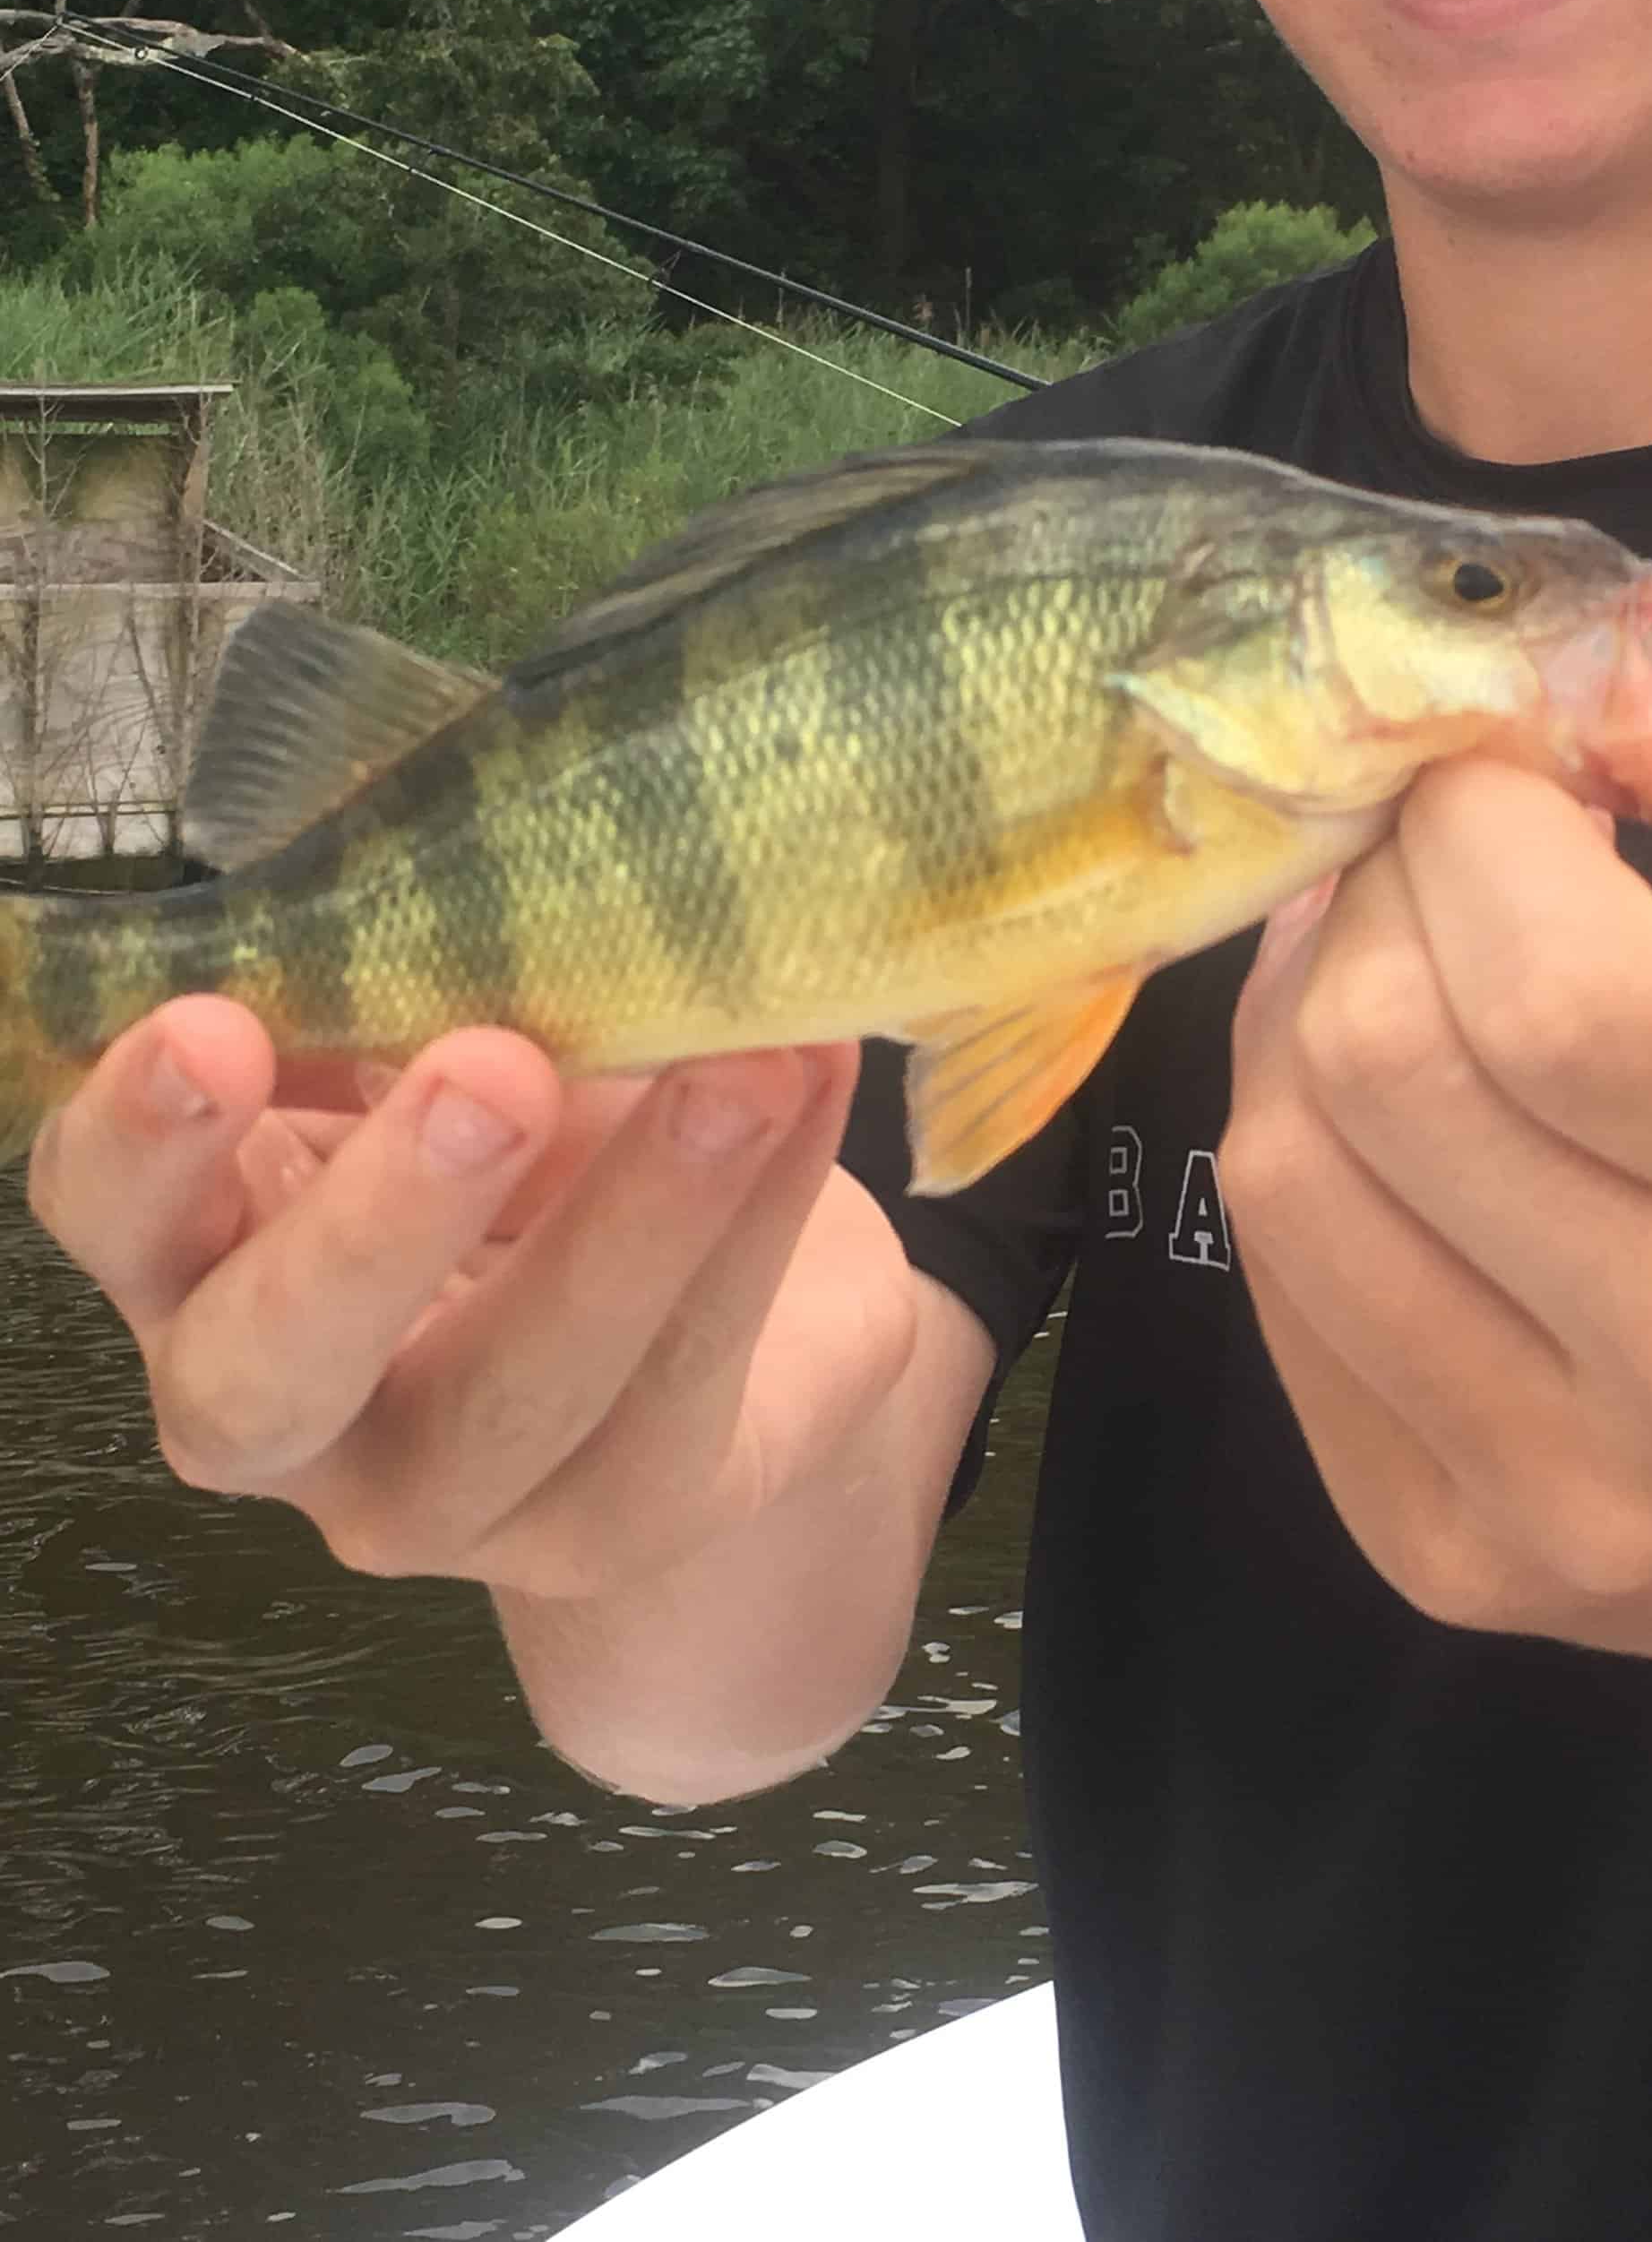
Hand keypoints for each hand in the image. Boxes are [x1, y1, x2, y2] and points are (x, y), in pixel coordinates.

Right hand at [27, 1002, 891, 1599]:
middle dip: (373, 1224)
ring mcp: (443, 1496)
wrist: (692, 1299)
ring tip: (742, 1069)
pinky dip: (767, 1213)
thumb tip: (518, 865)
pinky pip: (689, 1378)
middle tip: (491, 1069)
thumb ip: (435, 995)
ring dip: (637, 1221)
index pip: (105, 1213)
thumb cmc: (517, 1141)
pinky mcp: (611, 1519)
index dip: (141, 1139)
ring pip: (514, 1397)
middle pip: (264, 1369)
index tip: (212, 1024)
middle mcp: (283, 1407)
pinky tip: (813, 1078)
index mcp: (199, 1253)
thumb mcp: (453, 1050)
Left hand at [1222, 667, 1651, 1687]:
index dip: (1479, 827)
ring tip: (1395, 965)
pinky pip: (1271, 1285)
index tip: (1506, 780)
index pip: (1566, 983)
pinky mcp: (1439, 1562)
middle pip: (1390, 1063)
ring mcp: (1566, 1507)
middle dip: (1380, 896)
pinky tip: (1385, 1117)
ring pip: (1286, 1167)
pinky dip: (1299, 1147)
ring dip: (1304, 1012)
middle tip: (1440, 865)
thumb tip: (1617, 697)